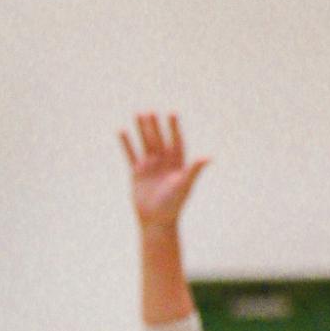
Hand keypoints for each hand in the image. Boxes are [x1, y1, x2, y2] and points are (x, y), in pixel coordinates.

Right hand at [121, 113, 209, 236]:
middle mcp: (164, 161)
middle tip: (150, 111)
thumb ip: (194, 169)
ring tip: (138, 113)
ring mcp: (150, 166)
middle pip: (158, 139)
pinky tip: (122, 131)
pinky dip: (127, 143)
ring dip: (142, 130)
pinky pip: (131, 154)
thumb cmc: (173, 203)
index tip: (172, 113)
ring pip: (145, 143)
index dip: (174, 128)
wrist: (156, 219)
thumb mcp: (184, 184)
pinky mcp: (137, 172)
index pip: (176, 140)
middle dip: (154, 126)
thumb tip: (207, 157)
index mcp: (177, 163)